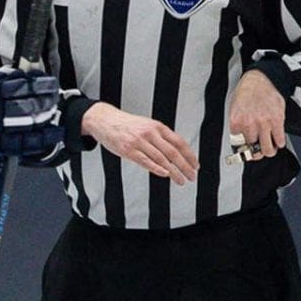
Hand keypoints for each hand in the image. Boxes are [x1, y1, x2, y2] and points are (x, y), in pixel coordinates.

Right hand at [81, 102, 196, 183]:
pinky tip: (165, 174)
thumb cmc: (126, 125)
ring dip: (174, 172)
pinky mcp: (128, 150)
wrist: (105, 120)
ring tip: (181, 181)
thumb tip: (174, 153)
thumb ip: (160, 138)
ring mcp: (139, 141)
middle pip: (173, 152)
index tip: (196, 166)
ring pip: (161, 159)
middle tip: (192, 177)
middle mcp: (150, 133)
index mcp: (158, 127)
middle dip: (185, 166)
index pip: (179, 142)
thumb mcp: (147, 126)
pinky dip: (157, 169)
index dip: (189, 155)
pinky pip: (145, 161)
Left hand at [227, 69, 286, 160]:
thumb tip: (242, 142)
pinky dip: (280, 143)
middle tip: (259, 151)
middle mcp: (249, 125)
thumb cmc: (246, 93)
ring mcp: (264, 123)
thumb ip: (238, 127)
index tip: (247, 152)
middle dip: (257, 153)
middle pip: (253, 151)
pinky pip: (280, 139)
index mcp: (236, 123)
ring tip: (270, 148)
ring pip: (268, 149)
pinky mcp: (277, 120)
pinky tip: (278, 140)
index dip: (244, 151)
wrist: (260, 79)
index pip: (239, 147)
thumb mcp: (234, 111)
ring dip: (269, 151)